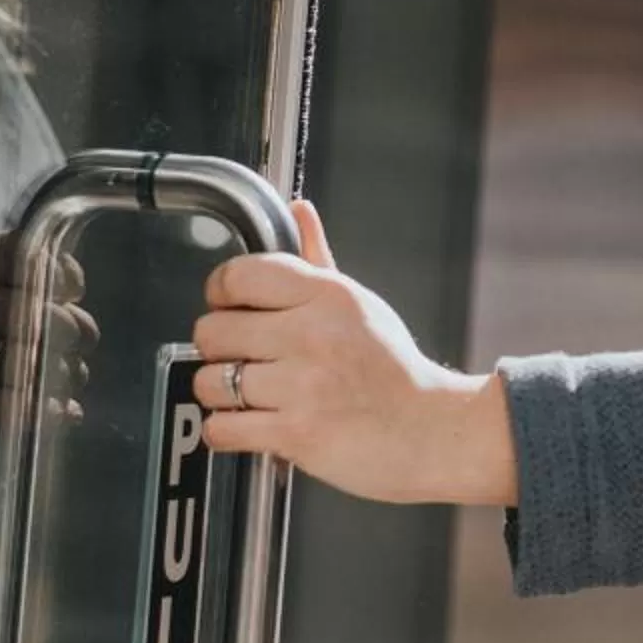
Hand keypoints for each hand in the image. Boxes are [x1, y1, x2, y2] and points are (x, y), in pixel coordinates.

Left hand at [192, 202, 517, 506]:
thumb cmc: (393, 370)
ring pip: (210, 382)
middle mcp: (313, 334)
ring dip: (221, 394)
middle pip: (213, 331)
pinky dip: (226, 431)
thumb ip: (318, 260)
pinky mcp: (296, 433)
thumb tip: (298, 210)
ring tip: (250, 395)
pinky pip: (221, 428)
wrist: (432, 430)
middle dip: (220, 349)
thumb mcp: (361, 305)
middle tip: (245, 357)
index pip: (239, 275)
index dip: (221, 293)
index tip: (228, 306)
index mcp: (329, 295)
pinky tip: (252, 423)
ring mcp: (304, 385)